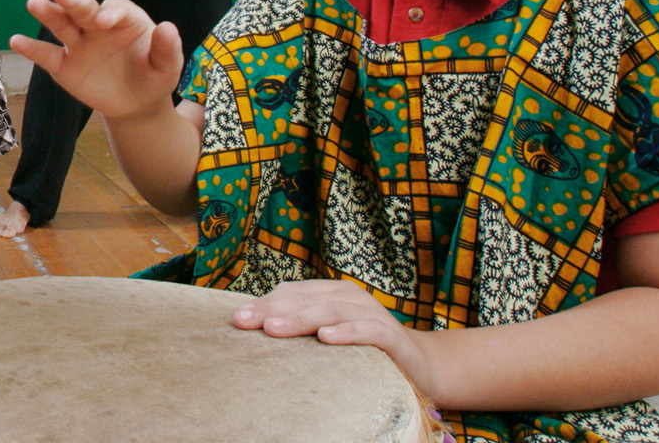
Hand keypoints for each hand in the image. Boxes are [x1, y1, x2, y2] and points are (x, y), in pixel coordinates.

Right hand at [8, 0, 182, 118]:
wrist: (137, 102)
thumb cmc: (154, 76)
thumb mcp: (167, 66)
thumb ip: (167, 48)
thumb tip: (168, 27)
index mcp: (125, 19)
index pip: (115, 8)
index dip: (110, 12)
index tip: (104, 22)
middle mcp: (97, 25)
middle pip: (83, 9)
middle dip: (73, 0)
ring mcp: (78, 44)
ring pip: (61, 24)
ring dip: (48, 13)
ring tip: (34, 3)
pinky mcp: (64, 66)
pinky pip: (47, 55)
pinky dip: (32, 49)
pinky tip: (16, 41)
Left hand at [232, 280, 439, 398]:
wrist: (421, 365)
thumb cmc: (364, 350)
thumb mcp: (329, 335)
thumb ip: (302, 327)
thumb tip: (257, 328)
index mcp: (331, 293)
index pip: (291, 293)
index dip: (264, 303)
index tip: (236, 319)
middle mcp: (349, 297)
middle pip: (306, 298)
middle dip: (272, 309)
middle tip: (245, 322)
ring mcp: (372, 313)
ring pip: (331, 310)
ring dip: (301, 318)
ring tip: (273, 329)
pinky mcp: (392, 336)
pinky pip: (367, 330)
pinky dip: (346, 332)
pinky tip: (325, 338)